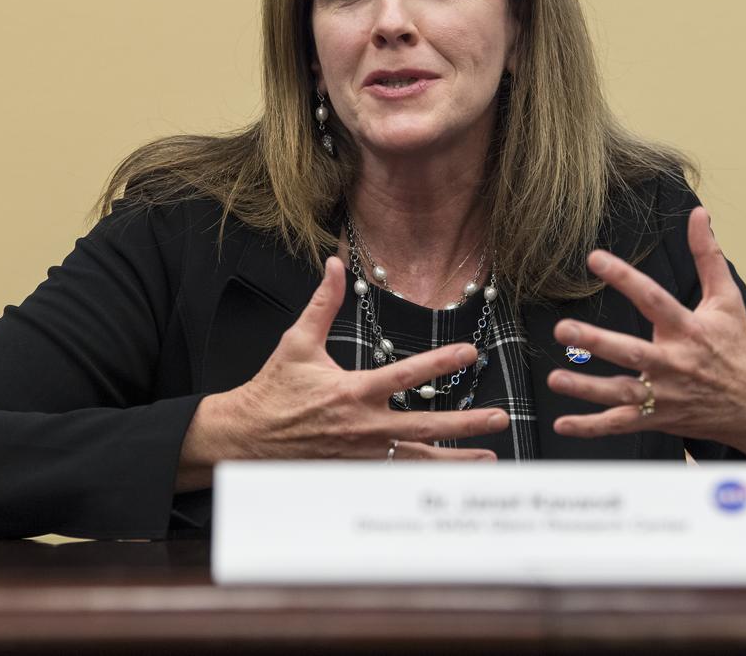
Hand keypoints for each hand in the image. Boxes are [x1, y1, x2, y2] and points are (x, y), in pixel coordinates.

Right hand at [184, 257, 508, 472]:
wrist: (246, 436)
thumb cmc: (273, 390)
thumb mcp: (296, 342)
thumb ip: (323, 304)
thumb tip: (336, 265)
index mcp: (353, 391)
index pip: (406, 374)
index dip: (440, 362)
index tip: (469, 353)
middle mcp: (363, 426)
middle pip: (425, 425)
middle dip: (465, 424)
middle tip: (498, 419)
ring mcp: (361, 454)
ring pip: (417, 459)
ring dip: (454, 459)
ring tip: (487, 459)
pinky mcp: (355, 471)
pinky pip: (396, 477)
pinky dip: (423, 479)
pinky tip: (448, 480)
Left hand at [546, 207, 745, 458]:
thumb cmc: (741, 350)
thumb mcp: (728, 301)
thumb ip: (709, 257)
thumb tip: (698, 214)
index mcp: (689, 330)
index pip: (653, 298)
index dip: (624, 277)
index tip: (595, 258)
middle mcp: (675, 363)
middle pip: (631, 352)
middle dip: (596, 341)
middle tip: (564, 329)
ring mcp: (666, 395)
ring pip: (621, 392)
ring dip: (586, 388)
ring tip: (555, 378)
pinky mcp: (660, 419)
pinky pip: (621, 424)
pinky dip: (592, 427)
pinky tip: (563, 423)